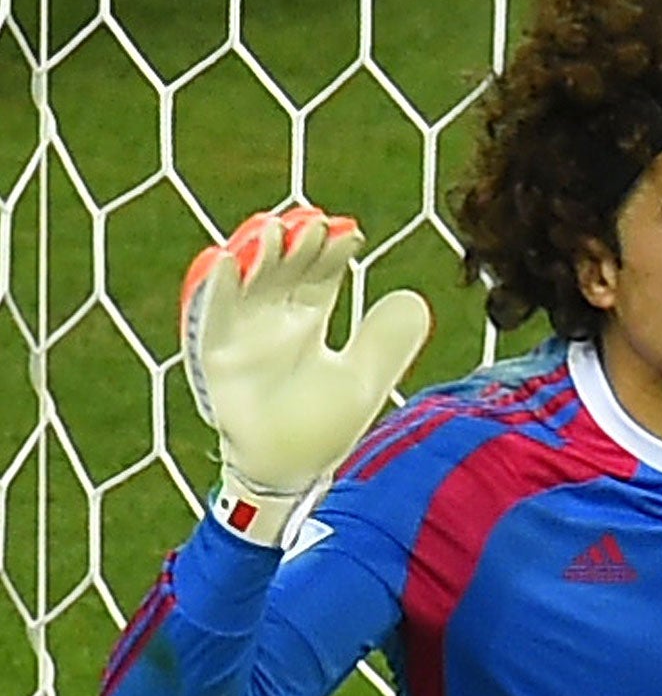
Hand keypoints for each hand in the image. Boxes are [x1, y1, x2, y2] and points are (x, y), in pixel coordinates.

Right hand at [180, 208, 431, 542]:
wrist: (285, 472)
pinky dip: (217, 287)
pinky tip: (226, 258)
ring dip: (260, 254)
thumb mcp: (363, 380)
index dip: (333, 250)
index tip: (350, 232)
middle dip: (299, 243)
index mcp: (309, 320)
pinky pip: (212, 316)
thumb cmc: (319, 427)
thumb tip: (415, 299)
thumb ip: (387, 342)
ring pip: (249, 282)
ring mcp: (244, 334)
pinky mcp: (216, 355)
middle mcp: (274, 319)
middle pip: (285, 268)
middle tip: (314, 222)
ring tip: (275, 229)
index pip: (322, 273)